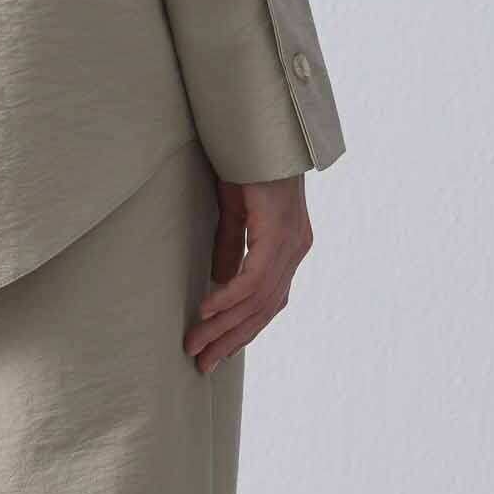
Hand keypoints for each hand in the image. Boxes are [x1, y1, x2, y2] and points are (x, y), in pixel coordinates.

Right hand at [186, 173, 311, 370]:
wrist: (260, 130)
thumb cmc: (248, 162)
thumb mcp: (234, 210)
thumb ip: (232, 245)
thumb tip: (220, 278)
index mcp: (289, 246)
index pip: (268, 301)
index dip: (241, 329)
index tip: (214, 352)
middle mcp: (296, 249)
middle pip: (265, 309)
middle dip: (231, 339)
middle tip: (202, 363)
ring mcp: (291, 242)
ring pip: (258, 300)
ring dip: (224, 326)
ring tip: (196, 344)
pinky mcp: (278, 232)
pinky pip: (253, 277)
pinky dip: (229, 298)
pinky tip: (207, 310)